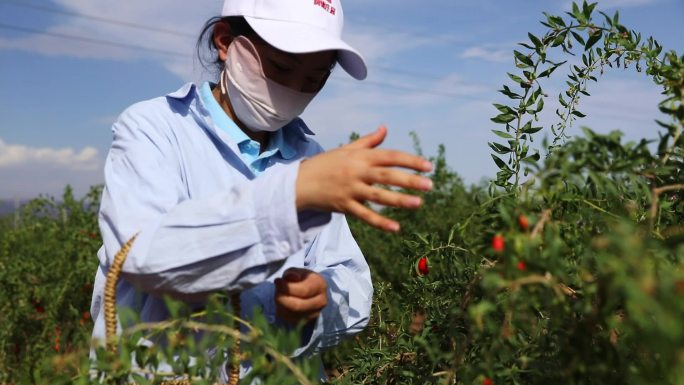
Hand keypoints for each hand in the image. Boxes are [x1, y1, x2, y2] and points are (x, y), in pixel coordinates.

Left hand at [274, 268, 327, 325]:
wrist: (310, 290)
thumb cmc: (301, 279)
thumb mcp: (296, 272)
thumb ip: (292, 273)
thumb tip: (290, 277)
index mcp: (320, 285)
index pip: (304, 290)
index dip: (287, 287)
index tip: (277, 281)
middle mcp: (321, 301)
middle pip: (298, 305)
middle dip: (282, 299)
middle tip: (276, 292)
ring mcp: (315, 313)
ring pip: (292, 315)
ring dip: (280, 306)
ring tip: (279, 296)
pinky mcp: (307, 321)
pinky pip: (290, 320)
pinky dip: (282, 312)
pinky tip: (281, 304)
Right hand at [296, 125, 432, 231]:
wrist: (299, 182)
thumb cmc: (325, 164)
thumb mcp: (346, 150)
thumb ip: (368, 142)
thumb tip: (385, 128)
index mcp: (360, 157)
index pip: (390, 156)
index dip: (410, 161)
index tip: (428, 166)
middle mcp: (356, 172)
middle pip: (387, 176)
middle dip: (409, 180)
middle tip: (430, 185)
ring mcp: (350, 190)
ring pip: (378, 196)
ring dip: (399, 201)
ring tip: (418, 204)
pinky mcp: (344, 206)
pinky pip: (365, 216)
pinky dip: (380, 222)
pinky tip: (396, 227)